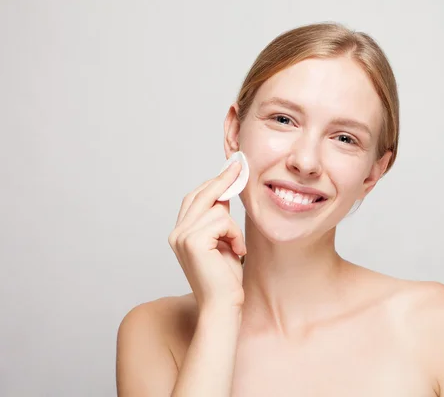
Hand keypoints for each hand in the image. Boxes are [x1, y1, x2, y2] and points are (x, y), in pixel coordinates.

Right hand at [168, 161, 246, 309]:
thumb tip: (226, 191)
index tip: (231, 168)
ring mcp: (182, 236)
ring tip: (236, 247)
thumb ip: (219, 219)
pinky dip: (235, 235)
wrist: (223, 305)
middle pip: (201, 194)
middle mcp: (176, 233)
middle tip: (239, 166)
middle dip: (223, 180)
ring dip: (234, 227)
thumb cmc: (225, 279)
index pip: (195, 198)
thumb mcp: (223, 241)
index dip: (214, 182)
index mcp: (180, 232)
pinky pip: (223, 221)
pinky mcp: (193, 241)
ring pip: (217, 209)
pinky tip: (236, 252)